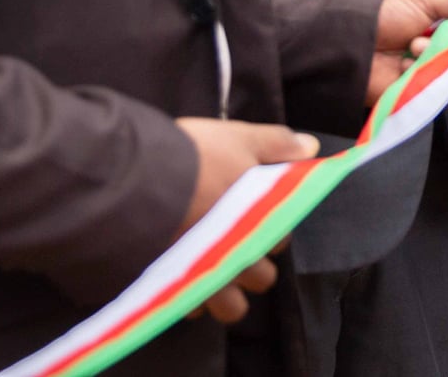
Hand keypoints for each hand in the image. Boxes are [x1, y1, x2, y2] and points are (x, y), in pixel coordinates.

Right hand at [174, 118, 318, 322]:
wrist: (137, 181)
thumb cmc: (195, 158)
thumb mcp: (240, 138)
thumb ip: (277, 145)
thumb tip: (310, 148)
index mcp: (261, 224)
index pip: (281, 241)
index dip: (270, 230)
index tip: (252, 217)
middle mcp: (240, 258)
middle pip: (261, 279)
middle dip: (251, 266)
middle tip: (230, 243)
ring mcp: (208, 279)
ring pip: (231, 307)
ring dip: (224, 292)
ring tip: (207, 269)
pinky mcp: (175, 292)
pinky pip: (190, 308)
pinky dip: (188, 297)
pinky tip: (178, 274)